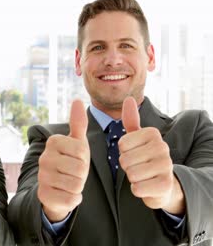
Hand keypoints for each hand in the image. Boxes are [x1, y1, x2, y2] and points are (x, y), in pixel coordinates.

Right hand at [38, 100, 89, 221]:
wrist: (56, 188)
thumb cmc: (70, 162)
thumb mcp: (76, 143)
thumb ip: (78, 123)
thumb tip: (77, 100)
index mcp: (52, 142)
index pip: (82, 151)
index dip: (84, 158)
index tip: (75, 159)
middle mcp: (44, 158)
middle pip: (80, 168)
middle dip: (82, 174)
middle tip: (72, 173)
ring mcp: (42, 177)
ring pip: (76, 184)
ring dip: (78, 186)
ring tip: (69, 183)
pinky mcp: (44, 195)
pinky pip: (71, 199)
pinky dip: (73, 199)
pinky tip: (65, 194)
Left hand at [119, 97, 184, 214]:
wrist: (163, 184)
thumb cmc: (145, 158)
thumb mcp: (138, 138)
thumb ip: (131, 120)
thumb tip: (128, 99)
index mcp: (153, 133)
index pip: (122, 144)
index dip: (124, 152)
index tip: (135, 153)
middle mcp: (162, 146)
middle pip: (125, 159)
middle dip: (127, 167)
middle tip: (139, 166)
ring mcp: (166, 165)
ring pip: (131, 174)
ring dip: (133, 178)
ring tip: (143, 175)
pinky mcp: (165, 184)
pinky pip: (137, 188)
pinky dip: (138, 190)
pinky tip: (147, 186)